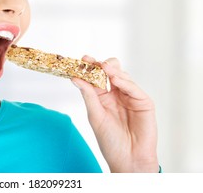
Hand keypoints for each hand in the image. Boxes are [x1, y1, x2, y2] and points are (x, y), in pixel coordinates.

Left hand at [72, 56, 158, 172]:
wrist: (128, 159)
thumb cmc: (110, 140)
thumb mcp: (95, 116)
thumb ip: (88, 95)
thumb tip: (75, 78)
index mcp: (103, 97)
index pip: (97, 77)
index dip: (90, 67)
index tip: (83, 58)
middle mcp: (117, 94)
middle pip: (111, 73)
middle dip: (103, 65)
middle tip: (94, 61)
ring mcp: (130, 97)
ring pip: (123, 77)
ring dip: (113, 71)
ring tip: (103, 67)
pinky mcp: (144, 102)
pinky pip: (134, 88)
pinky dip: (125, 82)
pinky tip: (116, 79)